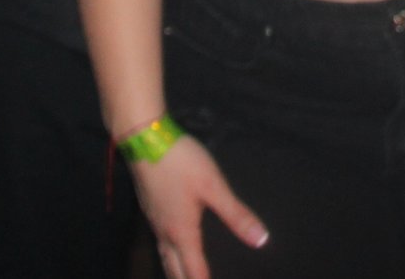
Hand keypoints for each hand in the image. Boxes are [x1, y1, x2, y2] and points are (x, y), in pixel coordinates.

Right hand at [132, 133, 268, 278]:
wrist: (143, 139)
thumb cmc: (181, 163)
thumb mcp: (213, 186)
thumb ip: (236, 215)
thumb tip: (261, 241)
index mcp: (182, 232)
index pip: (194, 271)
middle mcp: (164, 232)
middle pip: (174, 270)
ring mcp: (153, 220)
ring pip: (164, 256)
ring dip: (175, 271)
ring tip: (184, 276)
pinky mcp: (148, 208)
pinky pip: (159, 242)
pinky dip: (168, 255)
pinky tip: (173, 245)